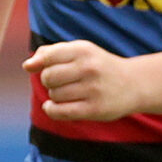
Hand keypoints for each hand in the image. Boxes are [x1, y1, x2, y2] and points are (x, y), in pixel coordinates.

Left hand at [26, 40, 142, 122]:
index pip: (48, 56)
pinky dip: (51, 110)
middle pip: (48, 77)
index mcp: (84, 50)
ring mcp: (93, 89)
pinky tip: (53, 107)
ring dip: (55, 96)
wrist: (134, 84)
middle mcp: (89, 68)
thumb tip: (27, 66)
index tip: (43, 68)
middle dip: (48, 81)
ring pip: (54, 95)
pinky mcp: (95, 109)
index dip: (40, 64)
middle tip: (61, 82)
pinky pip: (61, 111)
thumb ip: (51, 53)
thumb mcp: (80, 51)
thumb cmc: (99, 66)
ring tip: (68, 93)